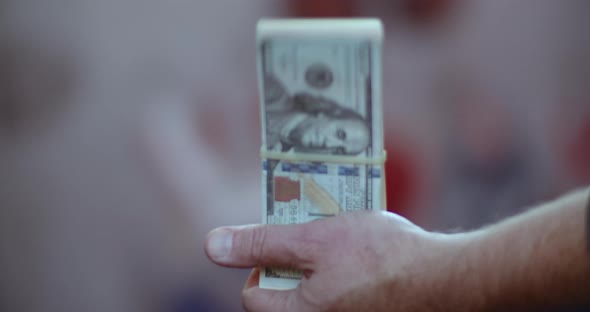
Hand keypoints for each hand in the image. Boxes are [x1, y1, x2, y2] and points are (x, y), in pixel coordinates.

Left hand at [205, 211, 470, 310]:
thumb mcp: (315, 239)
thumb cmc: (383, 257)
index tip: (292, 245)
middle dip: (296, 266)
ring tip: (348, 251)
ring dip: (323, 271)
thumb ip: (262, 243)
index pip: (254, 296)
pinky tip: (367, 265)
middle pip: (285, 298)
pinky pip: (342, 300)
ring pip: (315, 297)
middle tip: (322, 244)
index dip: (265, 264)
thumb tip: (211, 245)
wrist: (449, 279)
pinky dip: (345, 281)